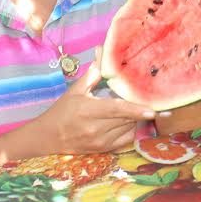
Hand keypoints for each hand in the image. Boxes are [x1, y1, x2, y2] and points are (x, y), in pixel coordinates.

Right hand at [38, 64, 157, 154]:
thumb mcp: (75, 90)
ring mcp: (100, 141)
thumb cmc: (62, 111)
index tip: (153, 110)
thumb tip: (101, 51)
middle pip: (126, 119)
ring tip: (136, 108)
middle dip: (139, 110)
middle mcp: (95, 128)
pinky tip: (128, 121)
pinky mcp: (103, 149)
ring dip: (135, 119)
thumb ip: (93, 73)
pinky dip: (131, 129)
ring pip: (128, 129)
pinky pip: (126, 139)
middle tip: (151, 100)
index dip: (136, 110)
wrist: (48, 137)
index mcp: (89, 110)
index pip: (117, 110)